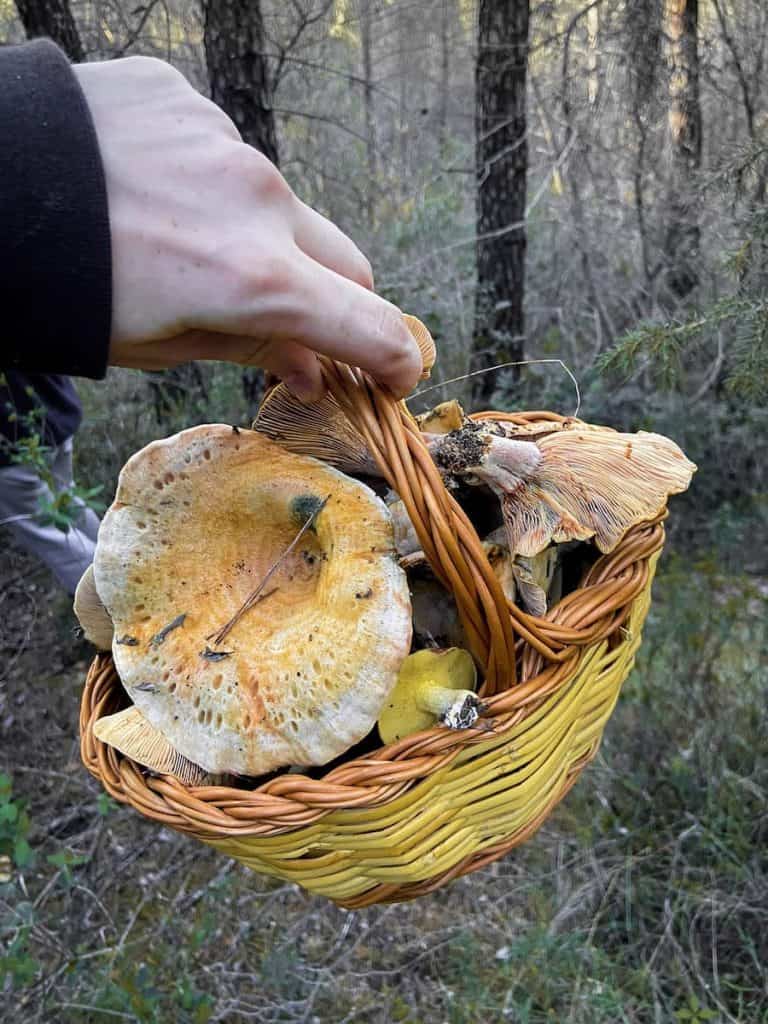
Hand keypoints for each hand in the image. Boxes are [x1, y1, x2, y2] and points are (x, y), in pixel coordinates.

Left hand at [72, 57, 420, 399]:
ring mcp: (226, 142)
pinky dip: (214, 189)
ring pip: (282, 207)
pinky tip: (157, 197)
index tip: (393, 379)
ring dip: (264, 240)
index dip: (395, 360)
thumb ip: (253, 350)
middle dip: (337, 302)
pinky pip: (227, 155)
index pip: (369, 325)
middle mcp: (260, 202)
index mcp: (256, 279)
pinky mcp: (188, 102)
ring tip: (188, 251)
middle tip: (296, 327)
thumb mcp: (161, 343)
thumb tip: (310, 371)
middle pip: (348, 261)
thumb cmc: (66, 290)